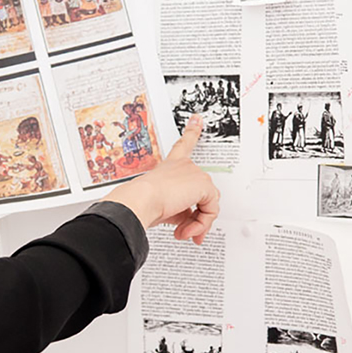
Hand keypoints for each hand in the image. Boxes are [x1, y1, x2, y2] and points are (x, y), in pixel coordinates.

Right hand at [102, 114, 219, 244]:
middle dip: (197, 217)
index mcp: (171, 165)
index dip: (191, 131)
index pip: (183, 145)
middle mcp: (184, 165)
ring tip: (184, 233)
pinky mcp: (203, 184)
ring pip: (208, 204)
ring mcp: (194, 173)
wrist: (140, 201)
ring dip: (198, 224)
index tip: (197, 119)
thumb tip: (189, 225)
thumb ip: (180, 210)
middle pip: (202, 192)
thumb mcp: (163, 206)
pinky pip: (211, 210)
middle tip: (186, 232)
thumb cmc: (142, 202)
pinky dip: (202, 224)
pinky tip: (188, 230)